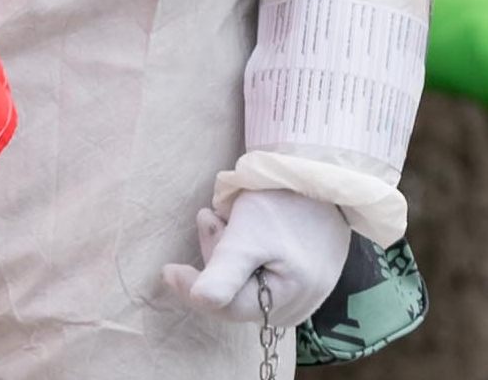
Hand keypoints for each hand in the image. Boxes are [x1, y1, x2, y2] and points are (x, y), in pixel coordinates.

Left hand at [163, 189, 350, 327]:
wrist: (320, 180)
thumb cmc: (283, 205)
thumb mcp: (248, 235)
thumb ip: (225, 272)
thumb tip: (200, 302)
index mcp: (287, 303)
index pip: (227, 307)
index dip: (193, 289)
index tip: (167, 269)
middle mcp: (296, 308)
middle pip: (234, 295)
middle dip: (215, 257)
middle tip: (211, 217)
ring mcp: (300, 296)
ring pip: (243, 283)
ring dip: (226, 252)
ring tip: (227, 217)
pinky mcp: (299, 279)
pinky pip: (258, 274)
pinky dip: (242, 252)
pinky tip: (243, 227)